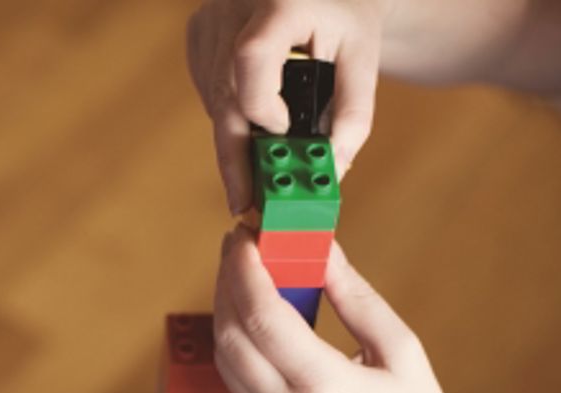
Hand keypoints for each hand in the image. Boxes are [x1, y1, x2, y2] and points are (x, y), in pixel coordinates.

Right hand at [187, 0, 385, 212]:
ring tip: (266, 162)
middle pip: (224, 94)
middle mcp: (233, 7)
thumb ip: (351, 113)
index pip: (253, 58)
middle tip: (246, 204)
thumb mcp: (362, 56)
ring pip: (215, 99)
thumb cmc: (345, 15)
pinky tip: (255, 112)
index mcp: (280, 3)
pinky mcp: (197, 31)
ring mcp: (210, 20)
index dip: (262, 105)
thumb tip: (331, 169)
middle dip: (236, 157)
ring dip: (238, 135)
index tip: (283, 135)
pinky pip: (208, 90)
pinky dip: (230, 113)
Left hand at [212, 228, 479, 392]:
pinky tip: (251, 316)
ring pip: (224, 358)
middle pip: (230, 334)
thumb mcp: (401, 351)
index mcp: (325, 387)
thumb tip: (321, 247)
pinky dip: (235, 342)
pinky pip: (235, 382)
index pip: (262, 317)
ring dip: (225, 310)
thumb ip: (355, 297)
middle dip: (227, 282)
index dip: (244, 269)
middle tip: (239, 246)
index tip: (244, 235)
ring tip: (243, 274)